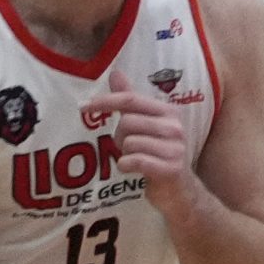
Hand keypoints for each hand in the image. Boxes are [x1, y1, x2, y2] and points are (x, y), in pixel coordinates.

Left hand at [106, 61, 192, 204]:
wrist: (180, 191)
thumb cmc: (158, 155)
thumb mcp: (146, 125)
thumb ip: (131, 100)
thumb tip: (115, 73)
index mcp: (169, 112)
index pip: (131, 100)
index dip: (106, 101)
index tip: (84, 106)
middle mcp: (174, 127)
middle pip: (127, 122)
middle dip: (119, 136)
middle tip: (126, 147)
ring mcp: (175, 148)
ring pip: (129, 143)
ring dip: (123, 153)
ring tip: (134, 159)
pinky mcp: (171, 168)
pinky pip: (135, 160)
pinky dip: (126, 165)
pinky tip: (131, 168)